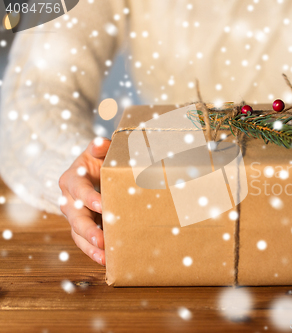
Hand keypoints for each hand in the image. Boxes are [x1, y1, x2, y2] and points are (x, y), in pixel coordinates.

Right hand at [59, 137, 110, 264]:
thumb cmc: (98, 161)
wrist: (91, 173)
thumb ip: (100, 147)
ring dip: (90, 247)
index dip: (89, 197)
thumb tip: (100, 143)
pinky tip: (106, 260)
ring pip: (77, 234)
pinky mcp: (82, 228)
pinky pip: (84, 242)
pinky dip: (94, 252)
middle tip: (102, 240)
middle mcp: (69, 200)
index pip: (79, 189)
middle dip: (88, 230)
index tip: (102, 205)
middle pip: (75, 217)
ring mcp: (74, 216)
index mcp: (72, 179)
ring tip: (104, 257)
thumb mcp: (98, 151)